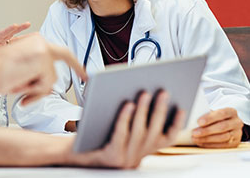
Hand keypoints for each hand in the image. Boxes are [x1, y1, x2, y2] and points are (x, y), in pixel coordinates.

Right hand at [0, 33, 86, 103]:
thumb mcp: (20, 71)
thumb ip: (35, 73)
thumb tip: (45, 88)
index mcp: (34, 41)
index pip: (58, 49)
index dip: (72, 61)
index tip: (82, 70)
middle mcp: (41, 42)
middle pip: (65, 56)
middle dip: (77, 67)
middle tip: (85, 77)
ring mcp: (43, 50)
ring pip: (51, 78)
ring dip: (36, 89)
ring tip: (18, 85)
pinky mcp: (43, 61)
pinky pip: (46, 85)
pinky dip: (33, 92)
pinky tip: (20, 85)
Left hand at [66, 91, 184, 168]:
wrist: (70, 153)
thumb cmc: (93, 136)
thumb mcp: (116, 130)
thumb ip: (132, 121)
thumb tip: (146, 94)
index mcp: (140, 153)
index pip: (165, 140)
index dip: (175, 124)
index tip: (181, 107)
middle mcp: (135, 159)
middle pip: (153, 133)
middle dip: (160, 110)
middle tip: (164, 91)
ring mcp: (124, 160)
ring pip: (139, 132)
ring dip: (144, 110)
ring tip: (145, 92)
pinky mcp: (110, 157)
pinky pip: (121, 134)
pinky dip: (125, 117)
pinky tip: (128, 103)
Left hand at [191, 108, 242, 147]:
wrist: (228, 125)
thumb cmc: (216, 117)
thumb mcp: (213, 113)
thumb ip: (206, 114)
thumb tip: (191, 117)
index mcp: (231, 112)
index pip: (221, 114)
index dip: (209, 118)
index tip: (199, 122)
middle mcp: (236, 122)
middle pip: (222, 127)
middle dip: (206, 130)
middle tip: (194, 133)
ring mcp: (237, 134)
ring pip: (223, 137)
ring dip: (207, 139)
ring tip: (195, 139)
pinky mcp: (235, 143)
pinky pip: (223, 146)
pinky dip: (211, 145)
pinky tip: (201, 143)